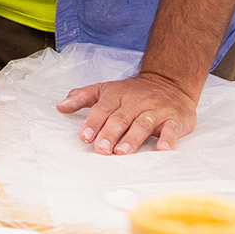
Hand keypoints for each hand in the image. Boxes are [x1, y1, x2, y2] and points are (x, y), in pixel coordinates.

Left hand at [57, 70, 198, 153]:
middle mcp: (135, 102)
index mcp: (117, 95)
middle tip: (101, 149)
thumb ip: (81, 97)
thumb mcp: (104, 90)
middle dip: (109, 134)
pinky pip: (171, 129)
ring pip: (143, 124)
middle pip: (121, 118)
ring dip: (132, 138)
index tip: (85, 137)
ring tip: (122, 152)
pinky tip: (162, 149)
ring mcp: (156, 110)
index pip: (102, 109)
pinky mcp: (174, 119)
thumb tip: (60, 106)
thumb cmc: (132, 92)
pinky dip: (167, 139)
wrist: (168, 82)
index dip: (93, 123)